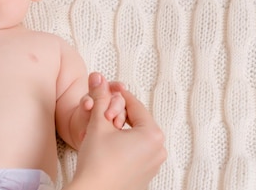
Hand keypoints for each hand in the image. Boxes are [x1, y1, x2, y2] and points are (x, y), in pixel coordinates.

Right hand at [70, 73, 165, 189]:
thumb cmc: (97, 163)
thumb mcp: (98, 123)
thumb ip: (100, 98)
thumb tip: (99, 79)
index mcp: (153, 135)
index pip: (135, 105)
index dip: (117, 94)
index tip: (106, 89)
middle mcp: (158, 150)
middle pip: (137, 121)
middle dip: (118, 113)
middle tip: (101, 111)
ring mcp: (153, 165)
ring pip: (136, 136)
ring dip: (120, 129)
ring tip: (101, 129)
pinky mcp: (145, 176)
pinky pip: (136, 152)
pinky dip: (123, 145)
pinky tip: (106, 147)